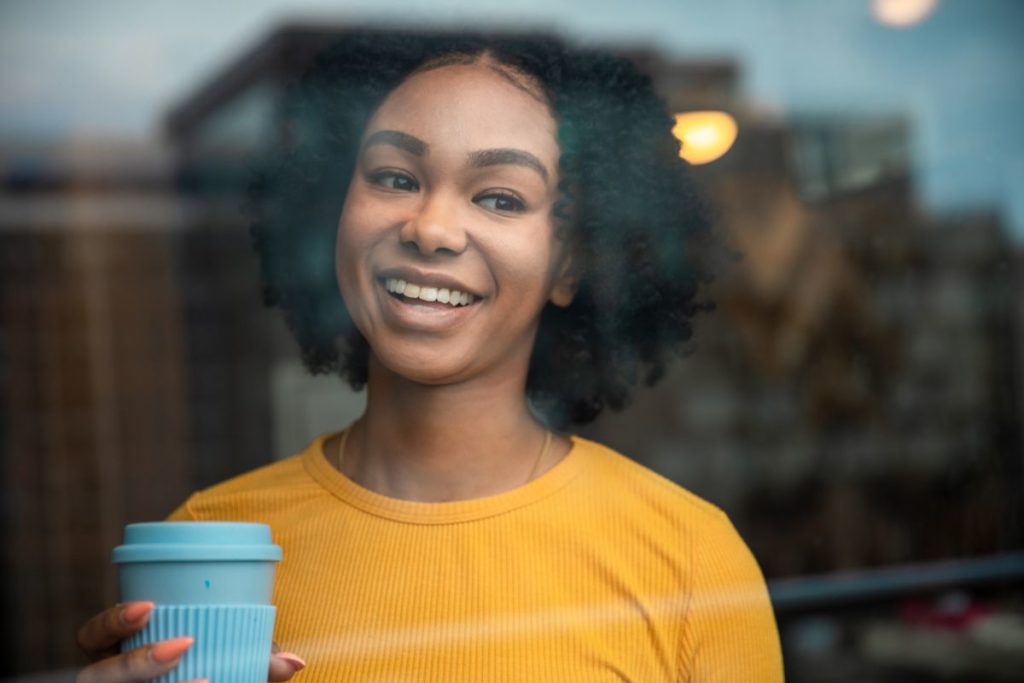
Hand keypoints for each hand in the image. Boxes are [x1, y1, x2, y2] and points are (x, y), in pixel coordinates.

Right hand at [76, 601, 304, 681]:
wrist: (208, 682)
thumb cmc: (212, 669)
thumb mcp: (231, 658)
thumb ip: (259, 659)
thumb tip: (297, 662)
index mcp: (117, 653)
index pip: (92, 635)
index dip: (112, 621)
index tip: (149, 606)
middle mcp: (108, 680)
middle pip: (97, 677)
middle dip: (135, 662)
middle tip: (182, 645)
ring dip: (146, 677)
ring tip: (206, 680)